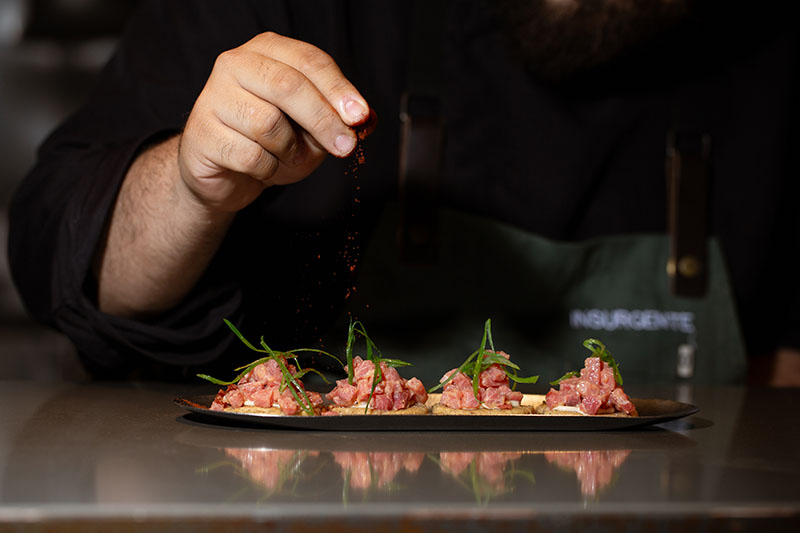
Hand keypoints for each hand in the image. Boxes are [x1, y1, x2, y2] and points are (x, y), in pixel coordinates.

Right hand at [177, 32, 373, 212]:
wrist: (226, 175)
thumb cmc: (271, 144)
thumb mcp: (312, 130)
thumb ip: (338, 121)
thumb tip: (367, 120)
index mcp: (266, 51)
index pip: (309, 61)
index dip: (338, 89)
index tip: (360, 116)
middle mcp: (236, 64)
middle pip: (288, 86)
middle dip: (322, 119)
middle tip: (344, 146)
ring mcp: (213, 97)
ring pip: (268, 124)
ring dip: (289, 150)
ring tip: (286, 158)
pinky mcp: (202, 133)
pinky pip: (249, 155)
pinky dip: (267, 169)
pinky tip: (262, 168)